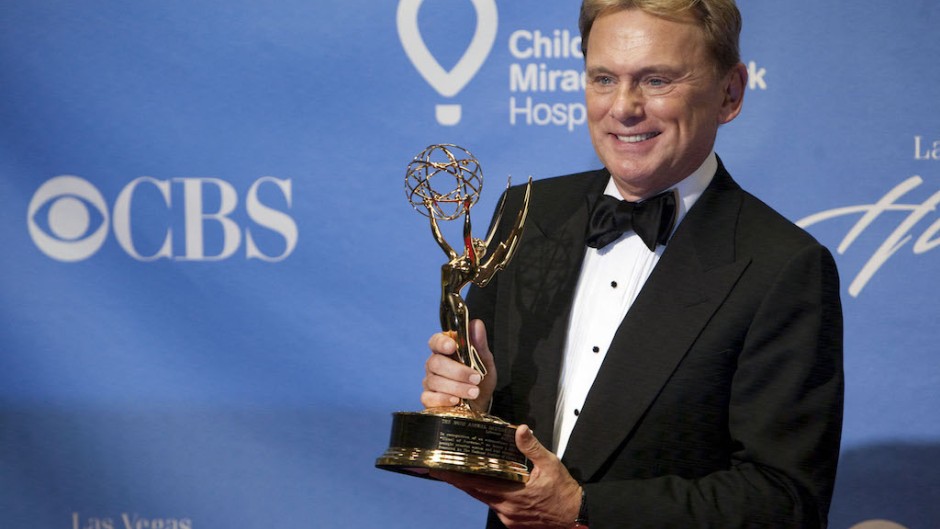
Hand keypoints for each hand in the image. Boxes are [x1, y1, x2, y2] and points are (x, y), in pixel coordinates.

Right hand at [421, 319, 496, 412]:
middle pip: (436, 362)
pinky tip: (456, 401)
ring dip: (456, 387)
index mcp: (446, 351)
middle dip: (457, 371)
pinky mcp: (428, 399)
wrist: (480, 404)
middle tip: (476, 378)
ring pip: (435, 381)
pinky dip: (443, 399)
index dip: (441, 342)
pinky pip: (429, 398)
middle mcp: (434, 365)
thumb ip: (479, 344)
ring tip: (474, 392)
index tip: (452, 346)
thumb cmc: (479, 380)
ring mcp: (430, 382)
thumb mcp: (485, 361)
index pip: (436, 341)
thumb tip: (476, 324)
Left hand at [433, 425, 582, 528]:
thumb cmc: (563, 491)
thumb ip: (532, 448)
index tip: (440, 469)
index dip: (456, 477)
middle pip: (474, 492)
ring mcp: (508, 517)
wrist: (575, 517)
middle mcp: (505, 508)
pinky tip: (485, 485)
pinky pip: (494, 506)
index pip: (476, 484)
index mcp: (512, 494)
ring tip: (457, 473)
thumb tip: (520, 430)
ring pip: (483, 499)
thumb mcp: (551, 464)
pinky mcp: (512, 522)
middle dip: (457, 480)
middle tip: (439, 468)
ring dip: (471, 487)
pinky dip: (487, 495)